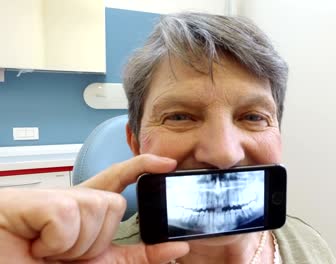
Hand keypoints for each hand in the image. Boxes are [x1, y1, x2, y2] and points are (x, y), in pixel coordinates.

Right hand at [0, 154, 188, 262]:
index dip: (144, 166)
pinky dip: (56, 243)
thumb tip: (178, 249)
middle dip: (94, 241)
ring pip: (98, 210)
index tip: (169, 163)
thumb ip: (134, 257)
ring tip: (45, 249)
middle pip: (116, 205)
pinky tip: (36, 242)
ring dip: (74, 245)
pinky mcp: (45, 199)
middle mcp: (75, 200)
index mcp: (85, 214)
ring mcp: (60, 197)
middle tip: (59, 252)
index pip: (120, 181)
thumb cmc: (33, 261)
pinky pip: (71, 218)